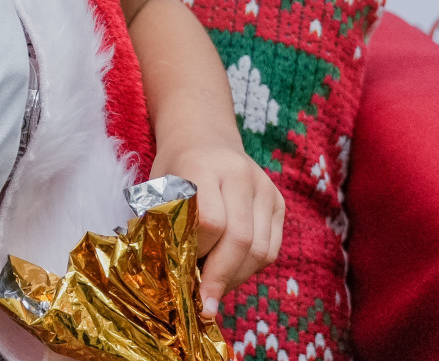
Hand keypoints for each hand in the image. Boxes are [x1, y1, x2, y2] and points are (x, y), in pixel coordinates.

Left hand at [154, 139, 284, 313]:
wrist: (203, 136)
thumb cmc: (174, 169)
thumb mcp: (159, 189)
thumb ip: (164, 227)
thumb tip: (170, 282)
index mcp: (204, 166)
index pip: (211, 222)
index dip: (198, 253)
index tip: (182, 273)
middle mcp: (240, 174)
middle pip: (240, 240)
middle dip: (220, 277)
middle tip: (202, 303)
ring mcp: (265, 188)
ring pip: (261, 250)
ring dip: (236, 278)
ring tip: (214, 289)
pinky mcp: (278, 202)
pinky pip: (271, 248)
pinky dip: (250, 268)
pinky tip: (230, 274)